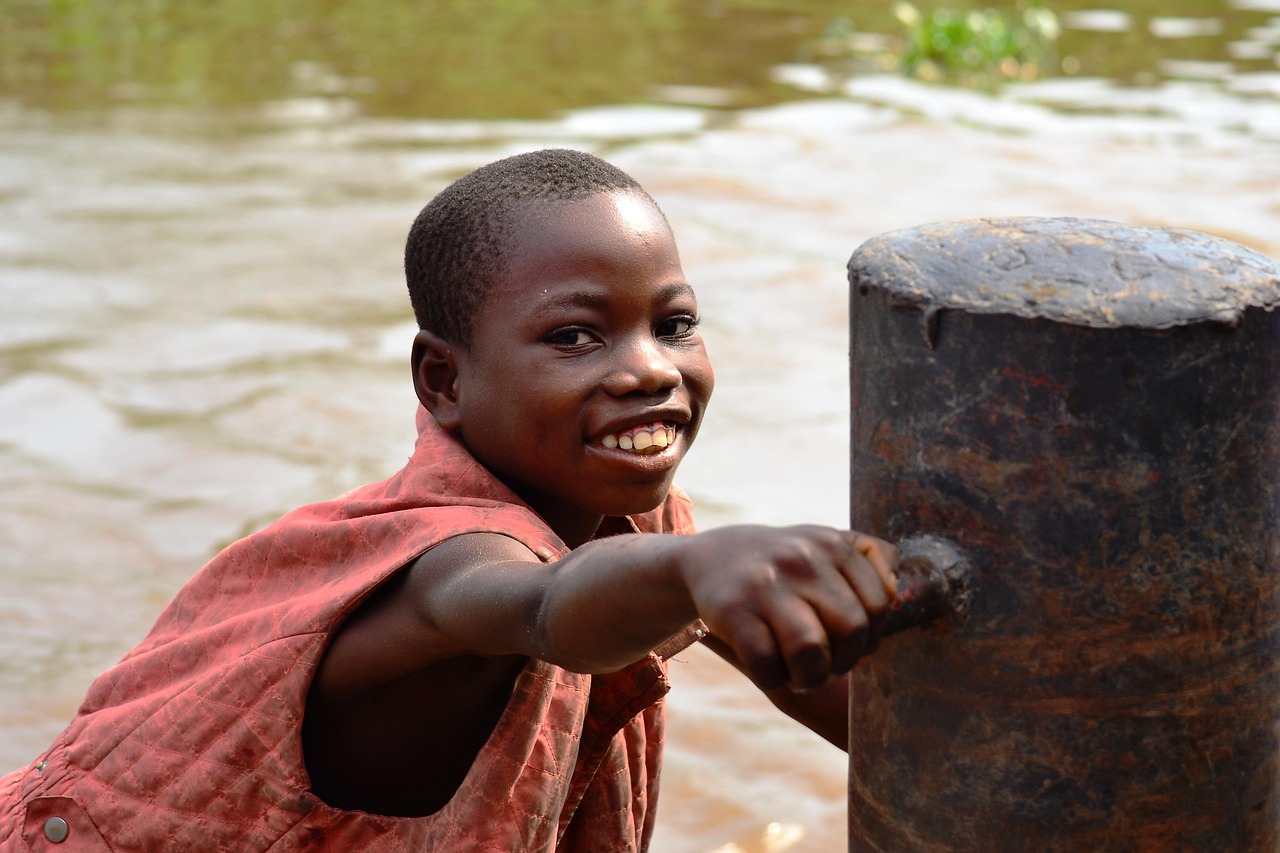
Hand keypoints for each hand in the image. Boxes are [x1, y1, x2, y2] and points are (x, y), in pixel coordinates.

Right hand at [677, 525, 897, 690]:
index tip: (848, 642)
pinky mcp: (732, 613)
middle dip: (845, 660)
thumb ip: (872, 559)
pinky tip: (771, 668)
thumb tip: (897, 593)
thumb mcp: (827, 544)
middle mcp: (800, 559)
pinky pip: (768, 666)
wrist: (710, 558)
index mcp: (831, 544)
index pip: (880, 606)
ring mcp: (764, 586)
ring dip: (811, 677)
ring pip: (811, 653)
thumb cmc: (784, 563)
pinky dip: (775, 678)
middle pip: (851, 631)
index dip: (871, 637)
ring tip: (802, 674)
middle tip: (826, 663)